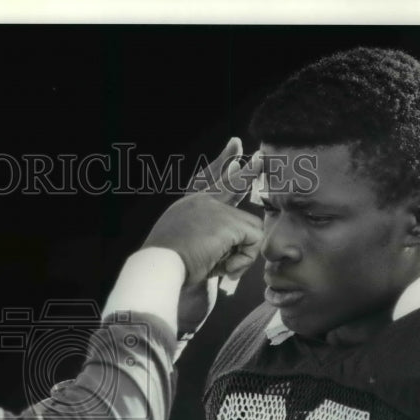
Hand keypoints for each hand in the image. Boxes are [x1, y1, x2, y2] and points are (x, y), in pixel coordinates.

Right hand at [144, 139, 262, 333]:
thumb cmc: (169, 269)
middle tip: (262, 158)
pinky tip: (226, 268)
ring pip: (248, 228)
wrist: (157, 269)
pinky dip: (244, 259)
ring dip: (241, 253)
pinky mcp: (226, 221)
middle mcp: (198, 202)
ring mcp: (213, 208)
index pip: (206, 180)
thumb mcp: (188, 249)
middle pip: (230, 182)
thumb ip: (208, 240)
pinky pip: (253, 240)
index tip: (234, 149)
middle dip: (248, 171)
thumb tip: (237, 239)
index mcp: (185, 207)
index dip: (220, 165)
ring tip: (221, 268)